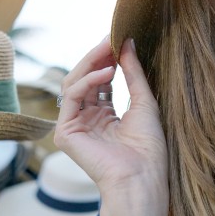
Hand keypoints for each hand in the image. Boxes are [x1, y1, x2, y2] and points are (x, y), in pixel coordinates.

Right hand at [54, 37, 167, 194]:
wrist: (142, 177)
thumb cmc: (148, 147)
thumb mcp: (144, 101)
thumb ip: (133, 73)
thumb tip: (127, 43)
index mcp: (105, 117)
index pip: (100, 82)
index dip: (107, 60)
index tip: (118, 39)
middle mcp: (87, 120)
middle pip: (84, 80)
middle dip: (97, 57)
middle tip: (110, 38)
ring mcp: (75, 126)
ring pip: (73, 83)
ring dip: (91, 63)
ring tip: (109, 49)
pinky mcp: (65, 133)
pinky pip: (72, 96)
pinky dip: (87, 80)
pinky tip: (106, 72)